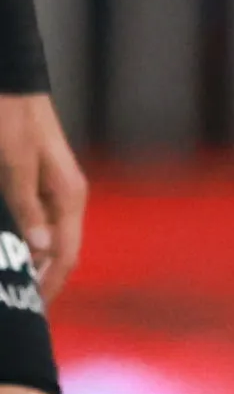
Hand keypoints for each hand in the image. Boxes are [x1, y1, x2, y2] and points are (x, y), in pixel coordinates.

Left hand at [0, 87, 84, 295]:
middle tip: (16, 304)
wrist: (8, 81)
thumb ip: (25, 204)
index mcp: (68, 194)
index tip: (31, 312)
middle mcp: (63, 196)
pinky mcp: (31, 182)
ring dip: (27, 260)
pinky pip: (29, 221)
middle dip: (39, 278)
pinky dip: (18, 238)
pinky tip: (4, 247)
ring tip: (6, 280)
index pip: (67, 254)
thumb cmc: (10, 117)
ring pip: (42, 237)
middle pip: (58, 250)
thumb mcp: (15, 161)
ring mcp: (48, 189)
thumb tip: (41, 249)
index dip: (50, 284)